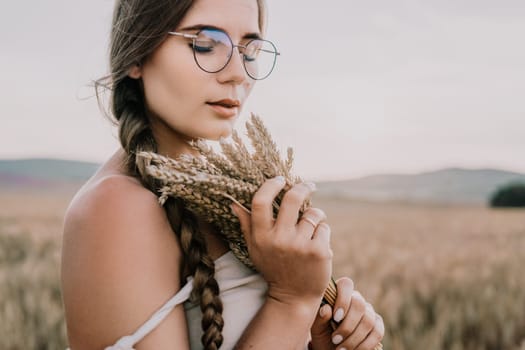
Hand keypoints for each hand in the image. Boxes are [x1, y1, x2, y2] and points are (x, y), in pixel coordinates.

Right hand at [232, 177, 332, 306]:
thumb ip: (246, 225)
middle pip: (292, 199)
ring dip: (315, 215)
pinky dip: (323, 231)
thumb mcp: (255, 249)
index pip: (260, 201)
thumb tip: (234, 203)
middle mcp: (279, 239)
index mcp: (261, 237)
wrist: (294, 297)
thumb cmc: (274, 268)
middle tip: (308, 185)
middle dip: (302, 187)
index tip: (280, 179)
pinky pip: (324, 227)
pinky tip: (317, 242)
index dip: (271, 185)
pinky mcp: (319, 251)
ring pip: (313, 213)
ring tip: (312, 226)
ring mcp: (300, 245)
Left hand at [310, 278, 383, 349]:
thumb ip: (319, 318)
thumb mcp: (317, 328)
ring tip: (341, 349)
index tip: (335, 317)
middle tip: (335, 339)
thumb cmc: (323, 335)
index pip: (346, 285)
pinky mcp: (378, 326)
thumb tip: (326, 309)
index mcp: (340, 294)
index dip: (343, 299)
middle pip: (359, 304)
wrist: (332, 349)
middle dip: (347, 325)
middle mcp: (357, 300)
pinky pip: (377, 332)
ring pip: (368, 321)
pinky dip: (365, 345)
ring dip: (354, 339)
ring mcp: (369, 312)